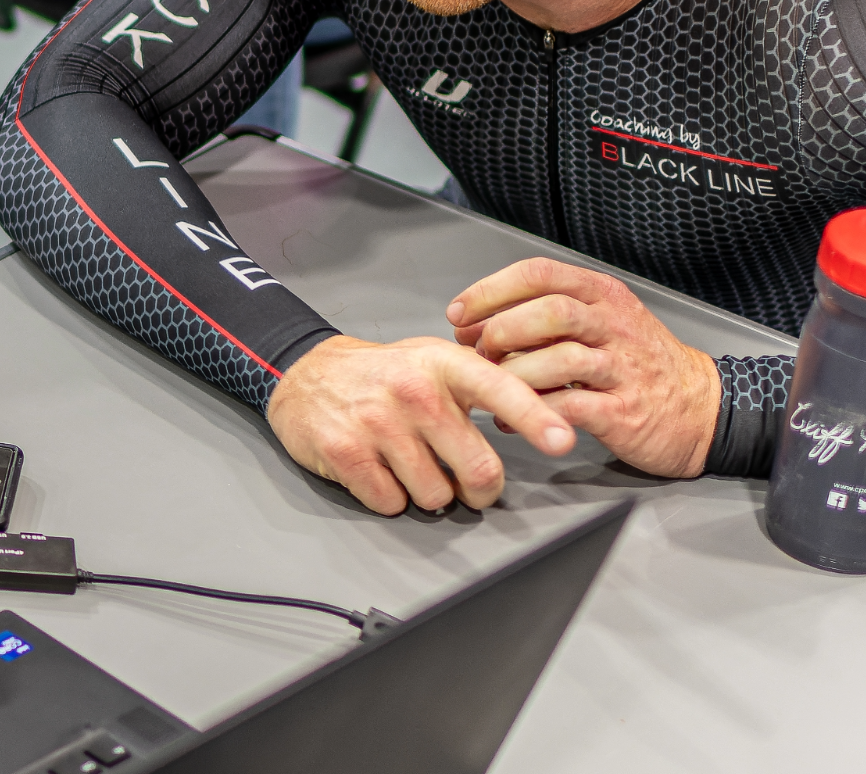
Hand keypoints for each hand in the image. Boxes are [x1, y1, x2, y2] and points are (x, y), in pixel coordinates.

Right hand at [266, 335, 575, 513]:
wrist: (304, 374)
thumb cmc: (381, 375)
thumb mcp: (435, 361)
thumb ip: (484, 386)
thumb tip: (542, 419)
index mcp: (445, 365)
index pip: (501, 390)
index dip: (535, 419)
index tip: (562, 441)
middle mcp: (414, 390)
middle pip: (478, 468)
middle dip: (479, 491)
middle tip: (469, 486)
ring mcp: (377, 422)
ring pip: (434, 496)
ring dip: (428, 493)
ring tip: (409, 465)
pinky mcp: (345, 451)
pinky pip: (391, 503)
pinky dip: (389, 498)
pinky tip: (379, 470)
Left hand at [449, 258, 720, 478]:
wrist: (702, 410)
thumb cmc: (640, 366)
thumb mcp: (602, 322)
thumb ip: (548, 316)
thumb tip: (479, 322)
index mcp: (603, 296)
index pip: (540, 274)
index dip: (490, 291)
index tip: (459, 313)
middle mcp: (614, 325)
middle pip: (551, 310)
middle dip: (502, 330)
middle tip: (479, 353)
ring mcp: (622, 368)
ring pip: (560, 358)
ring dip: (515, 373)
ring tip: (494, 387)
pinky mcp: (625, 410)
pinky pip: (571, 405)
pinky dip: (534, 411)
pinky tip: (513, 419)